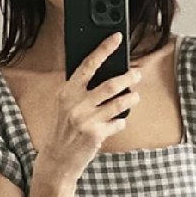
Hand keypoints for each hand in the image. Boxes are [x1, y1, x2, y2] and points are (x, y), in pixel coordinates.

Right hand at [36, 32, 142, 182]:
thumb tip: (107, 74)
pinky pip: (117, 124)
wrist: (58, 158)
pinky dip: (121, 122)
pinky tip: (120, 121)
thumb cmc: (65, 129)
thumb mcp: (67, 105)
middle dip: (128, 77)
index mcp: (67, 91)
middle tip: (137, 73)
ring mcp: (86, 119)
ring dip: (131, 99)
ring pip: (118, 104)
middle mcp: (76, 103)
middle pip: (110, 84)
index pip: (89, 64)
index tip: (117, 38)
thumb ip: (81, 90)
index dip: (104, 49)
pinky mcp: (95, 134)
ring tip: (135, 96)